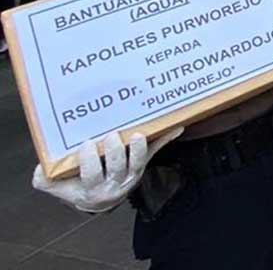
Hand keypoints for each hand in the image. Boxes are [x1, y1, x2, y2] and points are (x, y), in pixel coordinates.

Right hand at [33, 128, 183, 212]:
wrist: (98, 198)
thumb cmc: (76, 187)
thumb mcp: (56, 186)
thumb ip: (45, 179)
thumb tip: (43, 167)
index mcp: (94, 190)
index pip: (92, 176)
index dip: (89, 161)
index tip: (86, 144)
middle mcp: (116, 184)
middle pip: (118, 169)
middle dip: (115, 153)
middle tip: (110, 137)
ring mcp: (132, 175)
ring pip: (139, 163)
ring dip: (140, 149)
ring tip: (138, 135)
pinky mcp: (142, 165)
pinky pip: (156, 152)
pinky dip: (166, 139)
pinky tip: (177, 127)